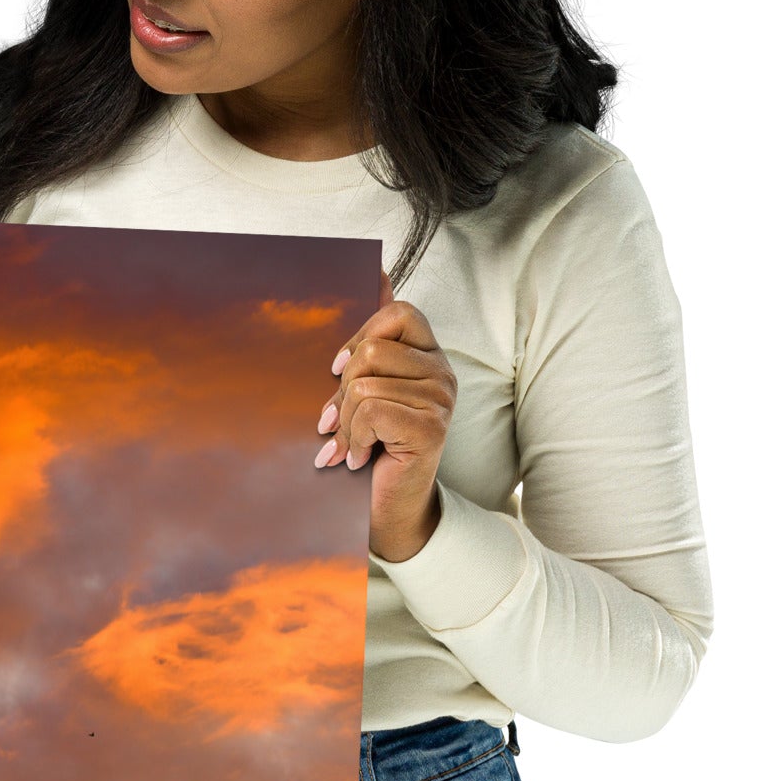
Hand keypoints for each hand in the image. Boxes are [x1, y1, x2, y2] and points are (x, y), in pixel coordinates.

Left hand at [313, 269, 455, 561]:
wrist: (388, 509)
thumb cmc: (372, 446)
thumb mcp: (364, 388)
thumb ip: (371, 339)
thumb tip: (375, 271)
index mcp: (428, 356)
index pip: (399, 313)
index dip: (360, 336)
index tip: (338, 371)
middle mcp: (443, 373)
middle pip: (373, 351)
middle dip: (342, 390)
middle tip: (338, 421)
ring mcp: (441, 400)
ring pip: (365, 385)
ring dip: (345, 423)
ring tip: (350, 445)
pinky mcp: (431, 428)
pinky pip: (371, 411)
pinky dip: (353, 439)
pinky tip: (358, 458)